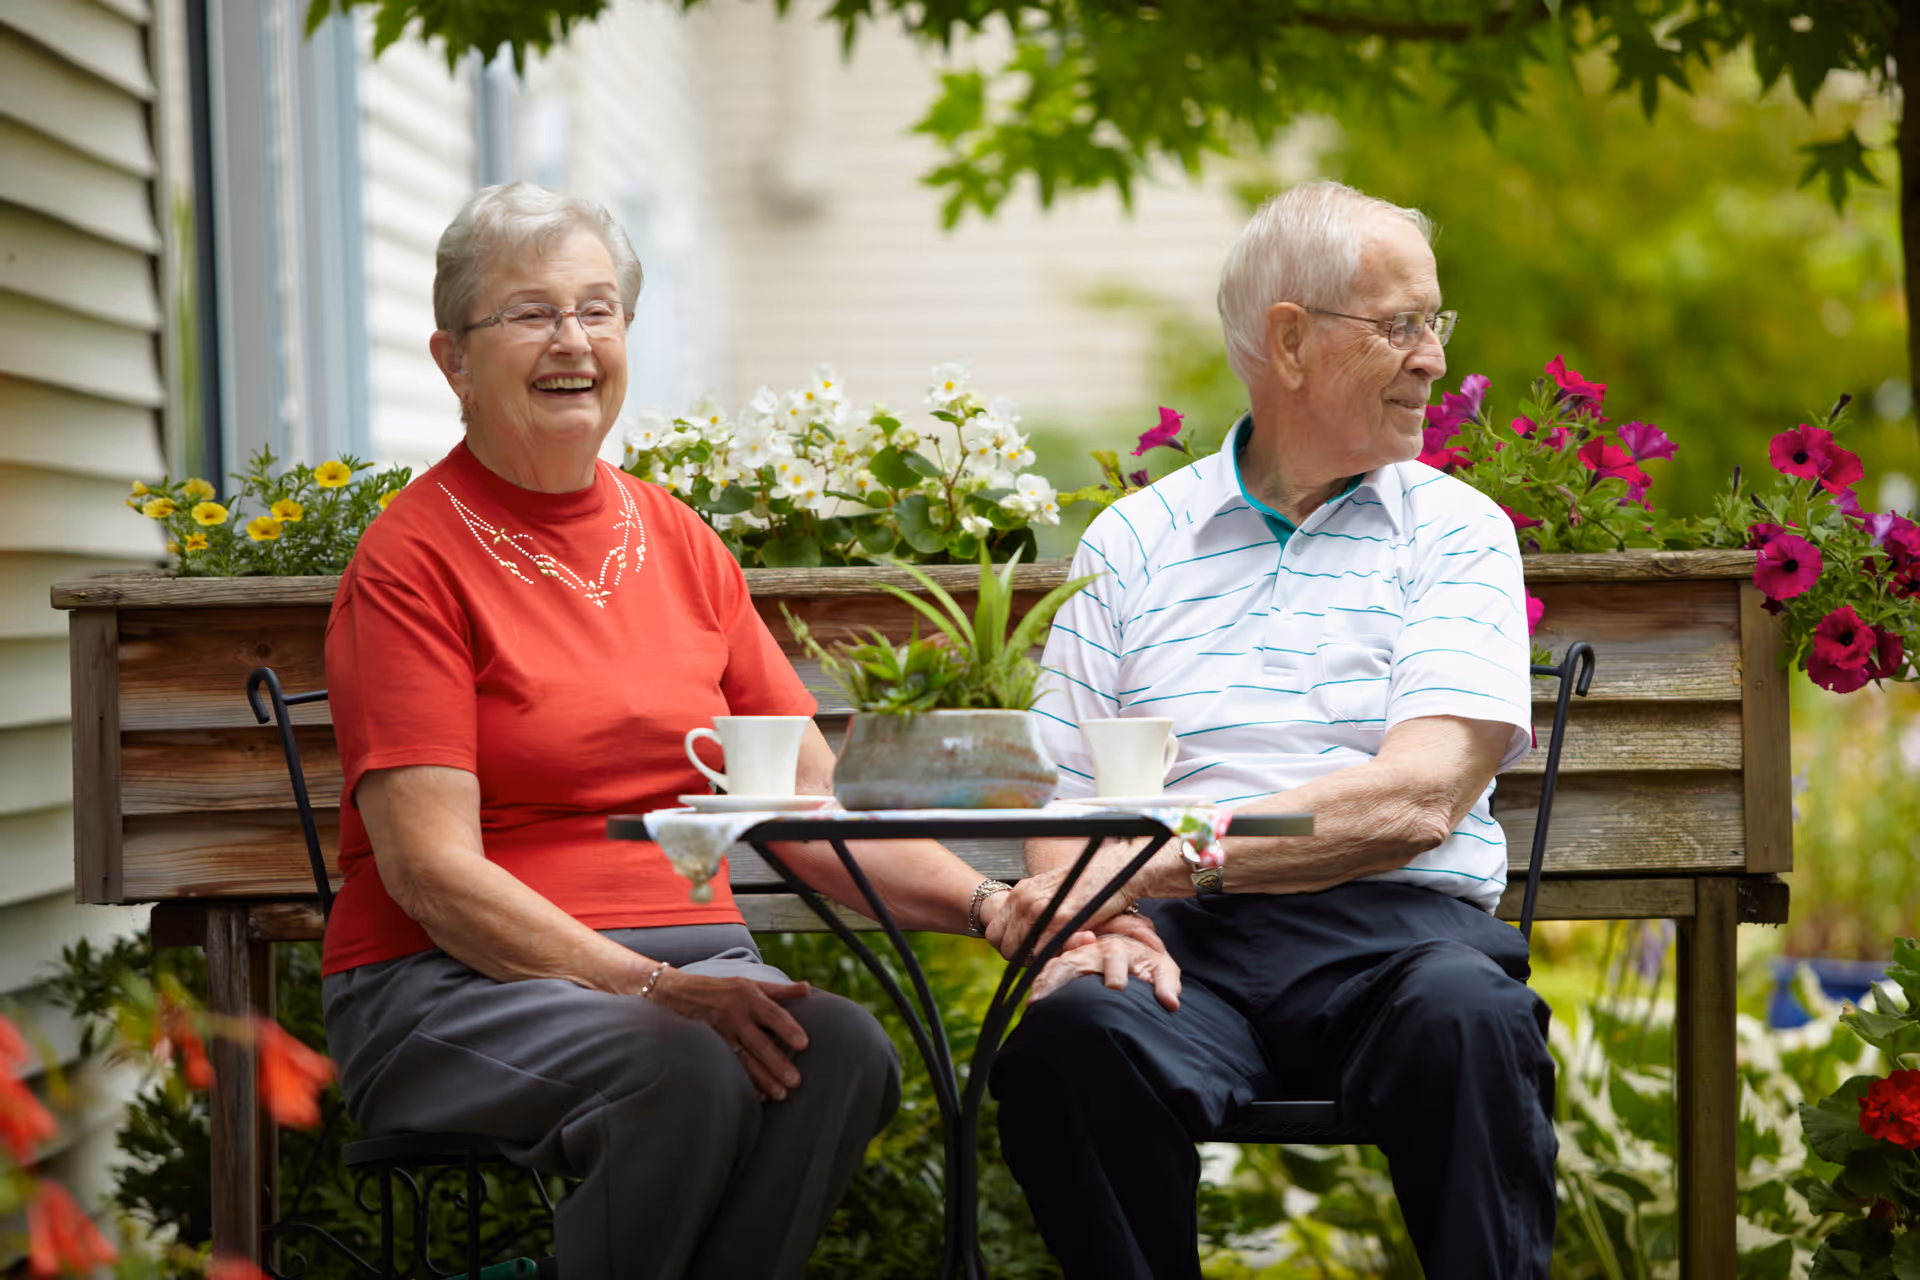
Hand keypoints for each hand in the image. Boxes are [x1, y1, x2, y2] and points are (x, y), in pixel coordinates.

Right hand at [649, 970, 811, 1101]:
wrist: (677, 993)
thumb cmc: (722, 989)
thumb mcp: (749, 984)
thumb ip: (780, 991)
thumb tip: (808, 988)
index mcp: (747, 997)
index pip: (772, 1013)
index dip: (788, 1028)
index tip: (804, 1044)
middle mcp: (734, 1015)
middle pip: (758, 1042)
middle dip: (776, 1063)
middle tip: (795, 1082)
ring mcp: (720, 1033)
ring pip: (744, 1059)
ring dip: (762, 1079)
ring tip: (780, 1095)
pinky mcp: (710, 1047)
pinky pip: (729, 1066)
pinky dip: (744, 1081)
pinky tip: (758, 1095)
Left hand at [983, 839, 1157, 957]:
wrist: (1119, 871)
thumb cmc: (1092, 885)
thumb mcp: (1055, 895)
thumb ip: (1038, 913)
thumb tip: (1027, 939)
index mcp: (1022, 891)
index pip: (994, 930)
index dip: (1008, 946)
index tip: (1025, 952)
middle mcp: (1024, 897)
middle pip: (1000, 943)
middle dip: (1016, 957)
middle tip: (1038, 958)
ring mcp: (1039, 908)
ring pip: (1017, 950)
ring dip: (1033, 960)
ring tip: (1055, 954)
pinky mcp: (1058, 920)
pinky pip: (1041, 952)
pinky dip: (1050, 958)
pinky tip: (1066, 950)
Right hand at [1031, 934, 1181, 1011]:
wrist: (1137, 950)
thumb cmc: (1150, 963)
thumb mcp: (1163, 970)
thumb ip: (1166, 984)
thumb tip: (1170, 1003)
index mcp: (1118, 949)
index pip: (1113, 958)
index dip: (1115, 972)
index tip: (1116, 987)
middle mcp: (1094, 949)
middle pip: (1076, 960)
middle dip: (1065, 977)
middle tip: (1052, 999)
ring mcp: (1078, 954)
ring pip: (1058, 964)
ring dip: (1047, 981)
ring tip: (1036, 1002)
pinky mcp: (1068, 961)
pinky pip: (1050, 969)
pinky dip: (1041, 983)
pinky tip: (1033, 1001)